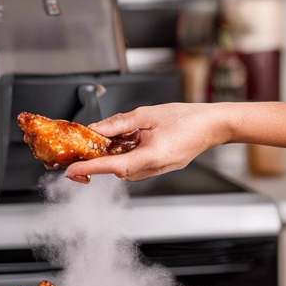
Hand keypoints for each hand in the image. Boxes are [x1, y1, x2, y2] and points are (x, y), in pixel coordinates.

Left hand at [63, 102, 229, 182]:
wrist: (213, 126)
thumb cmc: (187, 118)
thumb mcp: (149, 114)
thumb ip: (120, 123)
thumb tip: (96, 129)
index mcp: (151, 156)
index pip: (113, 166)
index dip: (90, 169)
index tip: (72, 170)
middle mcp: (154, 168)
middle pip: (117, 169)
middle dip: (98, 161)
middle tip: (82, 150)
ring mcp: (158, 170)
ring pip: (126, 168)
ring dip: (114, 157)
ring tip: (112, 140)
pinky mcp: (161, 167)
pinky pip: (137, 166)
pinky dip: (127, 156)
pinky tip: (129, 142)